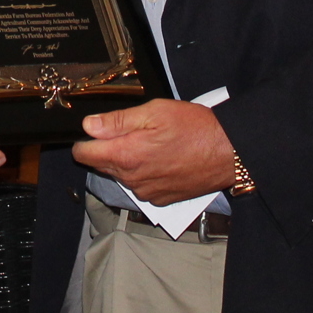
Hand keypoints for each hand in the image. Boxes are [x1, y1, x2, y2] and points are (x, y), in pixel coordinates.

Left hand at [72, 99, 236, 204]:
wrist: (228, 153)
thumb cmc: (195, 128)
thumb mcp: (154, 112)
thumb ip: (118, 121)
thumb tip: (89, 125)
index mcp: (126, 155)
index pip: (84, 154)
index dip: (85, 140)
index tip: (95, 131)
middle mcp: (132, 179)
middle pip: (102, 165)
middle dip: (109, 148)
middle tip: (132, 130)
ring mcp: (147, 192)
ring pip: (122, 175)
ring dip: (128, 161)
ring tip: (152, 143)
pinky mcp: (161, 200)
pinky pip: (141, 185)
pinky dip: (144, 173)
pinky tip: (162, 159)